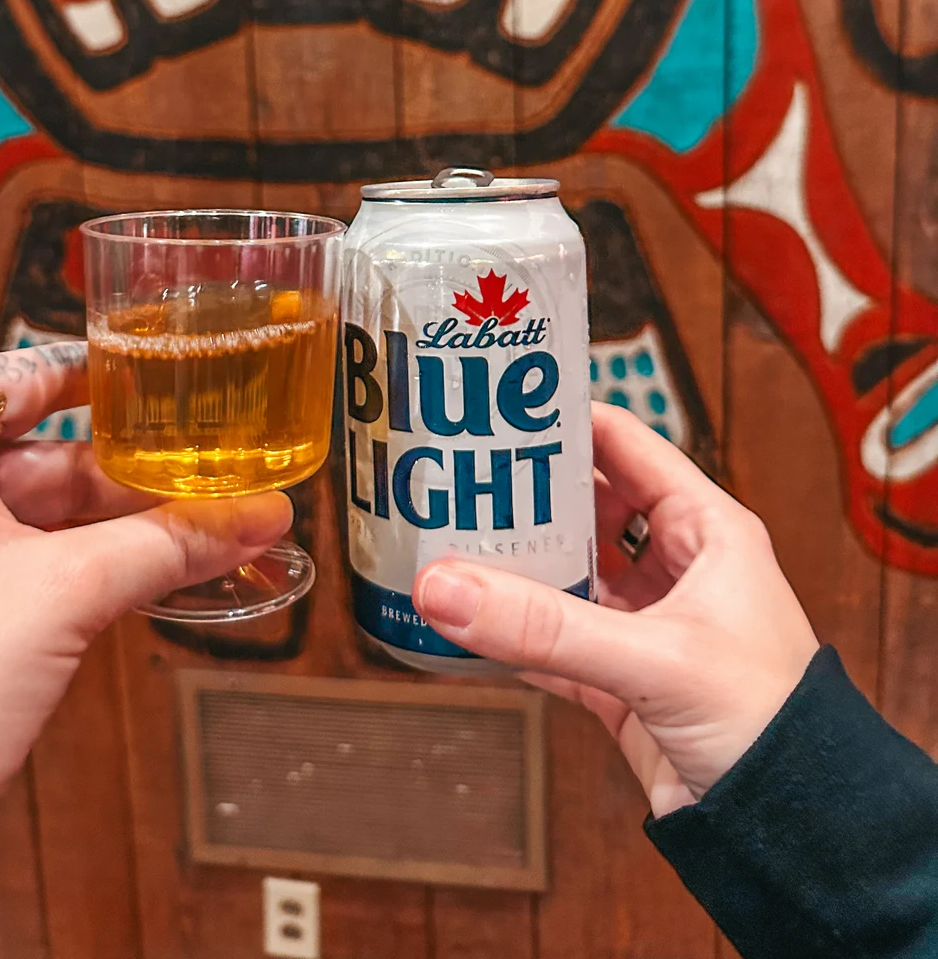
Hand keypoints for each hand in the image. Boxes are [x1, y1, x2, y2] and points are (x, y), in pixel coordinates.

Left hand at [0, 343, 291, 958]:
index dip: (98, 372)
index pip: (18, 373)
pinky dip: (89, 570)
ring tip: (209, 525)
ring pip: (37, 517)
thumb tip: (254, 516)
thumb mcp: (68, 591)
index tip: (160, 372)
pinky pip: (25, 568)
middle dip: (131, 471)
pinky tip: (161, 575)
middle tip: (213, 469)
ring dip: (120, 528)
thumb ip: (173, 541)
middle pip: (40, 452)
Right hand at [413, 403, 818, 817]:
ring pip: (567, 575)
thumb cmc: (768, 722)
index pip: (627, 445)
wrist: (794, 832)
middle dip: (527, 493)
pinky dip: (512, 634)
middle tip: (458, 474)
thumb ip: (545, 625)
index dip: (567, 421)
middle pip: (587, 507)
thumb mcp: (654, 657)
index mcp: (708, 530)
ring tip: (449, 541)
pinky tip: (467, 624)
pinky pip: (554, 642)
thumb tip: (445, 588)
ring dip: (516, 565)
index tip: (498, 405)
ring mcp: (647, 625)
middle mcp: (677, 568)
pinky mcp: (623, 681)